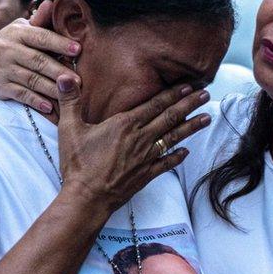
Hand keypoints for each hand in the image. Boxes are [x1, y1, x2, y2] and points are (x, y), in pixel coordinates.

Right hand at [0, 0, 80, 115]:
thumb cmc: (14, 46)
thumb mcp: (24, 31)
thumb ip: (40, 22)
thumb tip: (52, 3)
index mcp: (17, 32)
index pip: (41, 37)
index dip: (60, 43)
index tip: (78, 50)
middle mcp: (7, 48)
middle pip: (38, 61)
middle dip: (60, 71)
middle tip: (79, 80)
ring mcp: (2, 68)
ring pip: (32, 79)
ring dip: (52, 89)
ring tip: (68, 94)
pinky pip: (21, 94)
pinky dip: (36, 101)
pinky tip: (50, 107)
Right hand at [54, 74, 209, 211]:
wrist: (88, 197)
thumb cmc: (79, 164)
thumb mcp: (70, 128)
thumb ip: (70, 101)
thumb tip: (65, 76)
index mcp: (125, 124)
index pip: (155, 105)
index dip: (173, 94)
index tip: (188, 86)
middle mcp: (140, 139)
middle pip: (170, 118)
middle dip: (189, 105)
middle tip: (205, 94)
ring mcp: (146, 158)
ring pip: (173, 138)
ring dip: (191, 127)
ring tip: (207, 118)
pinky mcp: (146, 174)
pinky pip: (166, 163)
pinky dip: (178, 156)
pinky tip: (186, 151)